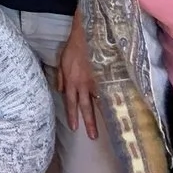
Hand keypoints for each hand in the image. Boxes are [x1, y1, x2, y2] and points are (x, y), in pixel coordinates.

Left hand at [57, 14, 100, 139]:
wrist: (87, 36)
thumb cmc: (73, 49)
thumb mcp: (61, 62)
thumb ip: (60, 78)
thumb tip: (60, 91)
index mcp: (71, 82)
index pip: (71, 103)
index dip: (72, 116)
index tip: (74, 128)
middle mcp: (83, 85)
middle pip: (85, 107)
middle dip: (89, 122)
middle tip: (92, 137)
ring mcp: (95, 81)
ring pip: (97, 101)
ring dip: (100, 114)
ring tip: (105, 128)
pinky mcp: (104, 76)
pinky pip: (105, 91)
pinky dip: (108, 100)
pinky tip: (112, 109)